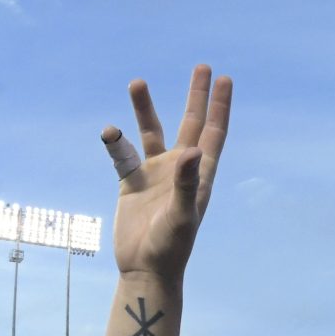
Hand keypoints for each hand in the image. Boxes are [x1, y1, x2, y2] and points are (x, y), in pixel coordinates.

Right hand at [105, 66, 232, 285]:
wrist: (145, 270)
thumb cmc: (171, 248)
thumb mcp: (182, 216)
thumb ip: (187, 183)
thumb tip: (194, 150)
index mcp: (199, 176)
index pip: (213, 134)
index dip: (219, 107)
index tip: (224, 79)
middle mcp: (179, 170)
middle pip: (190, 124)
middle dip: (195, 97)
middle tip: (202, 66)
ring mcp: (155, 175)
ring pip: (151, 133)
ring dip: (146, 109)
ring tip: (137, 82)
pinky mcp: (132, 183)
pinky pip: (122, 155)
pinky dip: (116, 142)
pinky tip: (110, 131)